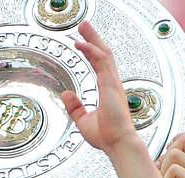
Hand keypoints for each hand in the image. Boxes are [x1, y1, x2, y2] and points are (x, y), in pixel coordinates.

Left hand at [61, 22, 142, 153]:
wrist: (118, 144)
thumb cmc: (107, 137)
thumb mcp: (83, 121)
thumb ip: (75, 107)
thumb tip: (66, 94)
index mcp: (108, 91)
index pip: (100, 65)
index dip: (91, 51)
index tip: (83, 42)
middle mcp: (112, 84)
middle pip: (103, 54)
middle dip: (94, 38)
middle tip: (84, 26)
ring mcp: (113, 83)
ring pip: (104, 53)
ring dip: (93, 38)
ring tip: (83, 26)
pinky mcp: (110, 84)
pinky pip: (101, 61)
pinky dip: (91, 50)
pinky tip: (81, 44)